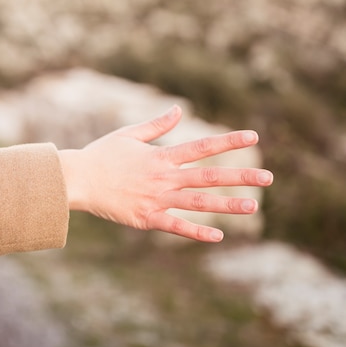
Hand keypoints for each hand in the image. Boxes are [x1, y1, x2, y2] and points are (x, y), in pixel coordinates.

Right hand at [58, 105, 273, 241]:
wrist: (78, 179)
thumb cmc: (101, 155)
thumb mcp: (129, 134)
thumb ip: (157, 125)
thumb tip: (179, 110)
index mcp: (161, 157)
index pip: (201, 147)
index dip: (228, 141)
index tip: (253, 137)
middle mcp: (163, 177)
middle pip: (208, 176)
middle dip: (240, 177)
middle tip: (268, 178)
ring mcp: (156, 199)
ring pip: (197, 203)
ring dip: (226, 205)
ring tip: (253, 207)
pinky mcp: (146, 218)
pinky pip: (175, 226)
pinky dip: (196, 232)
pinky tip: (218, 236)